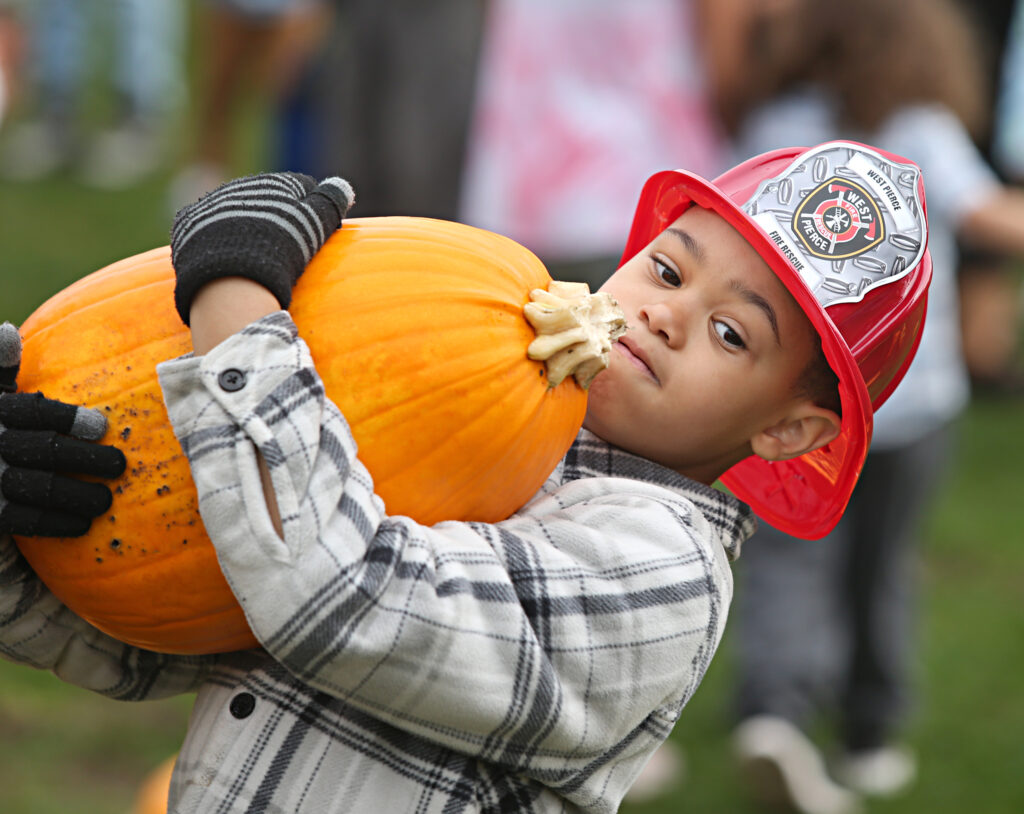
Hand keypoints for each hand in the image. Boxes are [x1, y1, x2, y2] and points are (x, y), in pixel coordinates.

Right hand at [0, 323, 125, 536]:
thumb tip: (8, 331)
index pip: (30, 413)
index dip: (65, 419)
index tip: (101, 426)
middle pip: (40, 450)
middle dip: (82, 458)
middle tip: (119, 465)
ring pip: (35, 487)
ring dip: (74, 495)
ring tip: (107, 500)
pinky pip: (22, 519)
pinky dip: (53, 522)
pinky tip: (82, 524)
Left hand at [170, 171, 354, 324]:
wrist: (230, 279)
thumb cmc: (280, 251)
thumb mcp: (313, 225)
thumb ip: (331, 201)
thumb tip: (342, 186)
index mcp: (273, 183)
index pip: (299, 188)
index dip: (309, 209)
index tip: (312, 232)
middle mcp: (240, 186)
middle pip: (263, 199)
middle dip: (273, 214)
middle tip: (282, 245)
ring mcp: (209, 203)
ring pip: (233, 211)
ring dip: (242, 224)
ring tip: (251, 252)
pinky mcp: (185, 223)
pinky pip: (202, 226)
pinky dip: (213, 236)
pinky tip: (221, 253)